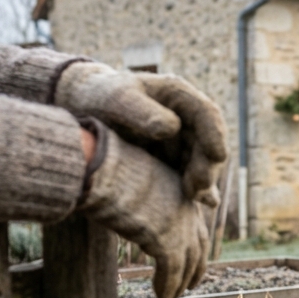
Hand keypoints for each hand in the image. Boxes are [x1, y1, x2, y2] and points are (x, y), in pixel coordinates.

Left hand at [55, 62, 227, 205]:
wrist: (81, 108)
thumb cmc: (99, 97)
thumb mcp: (116, 99)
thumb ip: (142, 112)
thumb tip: (172, 128)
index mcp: (177, 94)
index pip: (207, 114)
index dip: (215, 135)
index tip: (217, 155)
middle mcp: (184, 116)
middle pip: (208, 141)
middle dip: (208, 165)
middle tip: (197, 187)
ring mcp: (179, 137)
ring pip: (201, 160)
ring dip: (203, 180)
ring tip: (193, 197)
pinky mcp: (171, 156)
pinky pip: (188, 172)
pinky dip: (193, 188)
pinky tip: (198, 204)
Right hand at [79, 123, 207, 297]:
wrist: (102, 168)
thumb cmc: (106, 169)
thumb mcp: (133, 181)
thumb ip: (144, 199)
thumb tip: (135, 211)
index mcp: (180, 188)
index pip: (195, 222)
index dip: (194, 243)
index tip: (193, 258)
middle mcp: (186, 206)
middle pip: (198, 244)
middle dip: (195, 267)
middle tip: (190, 285)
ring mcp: (180, 224)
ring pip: (188, 261)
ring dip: (180, 282)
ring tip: (172, 296)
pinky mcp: (168, 240)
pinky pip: (172, 270)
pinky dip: (167, 285)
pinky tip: (161, 296)